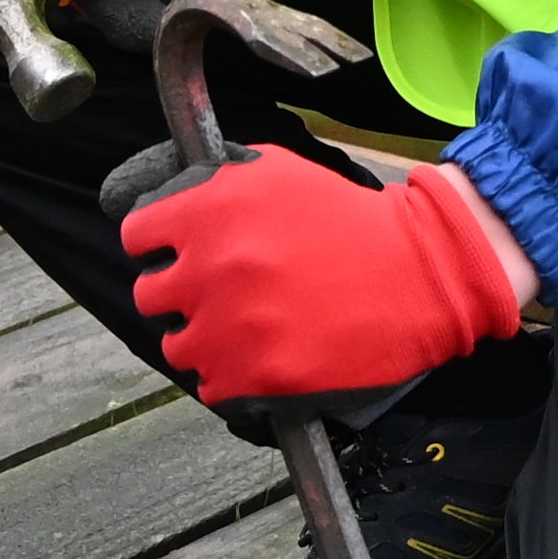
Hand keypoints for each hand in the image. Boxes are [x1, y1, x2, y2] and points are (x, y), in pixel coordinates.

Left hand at [104, 144, 523, 409]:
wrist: (419, 272)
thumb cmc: (349, 221)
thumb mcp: (277, 172)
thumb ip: (212, 183)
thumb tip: (166, 204)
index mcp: (211, 210)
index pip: (138, 235)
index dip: (160, 243)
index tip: (180, 251)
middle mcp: (212, 267)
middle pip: (150, 294)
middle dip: (180, 292)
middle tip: (217, 292)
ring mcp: (231, 327)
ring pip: (177, 345)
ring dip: (202, 337)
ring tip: (242, 327)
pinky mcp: (256, 377)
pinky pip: (211, 386)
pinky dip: (229, 376)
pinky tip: (261, 356)